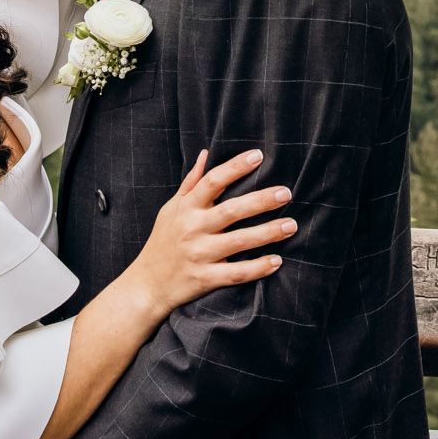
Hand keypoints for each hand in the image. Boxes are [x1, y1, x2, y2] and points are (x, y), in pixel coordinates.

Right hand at [125, 149, 293, 316]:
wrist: (146, 285)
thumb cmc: (163, 242)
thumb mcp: (170, 209)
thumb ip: (190, 183)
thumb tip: (205, 154)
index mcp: (186, 208)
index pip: (212, 181)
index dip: (235, 167)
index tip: (258, 156)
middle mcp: (193, 229)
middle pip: (232, 210)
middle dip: (261, 201)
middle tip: (285, 193)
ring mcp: (200, 254)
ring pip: (239, 241)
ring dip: (267, 233)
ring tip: (291, 225)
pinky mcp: (205, 278)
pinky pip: (236, 273)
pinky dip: (258, 268)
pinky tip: (277, 261)